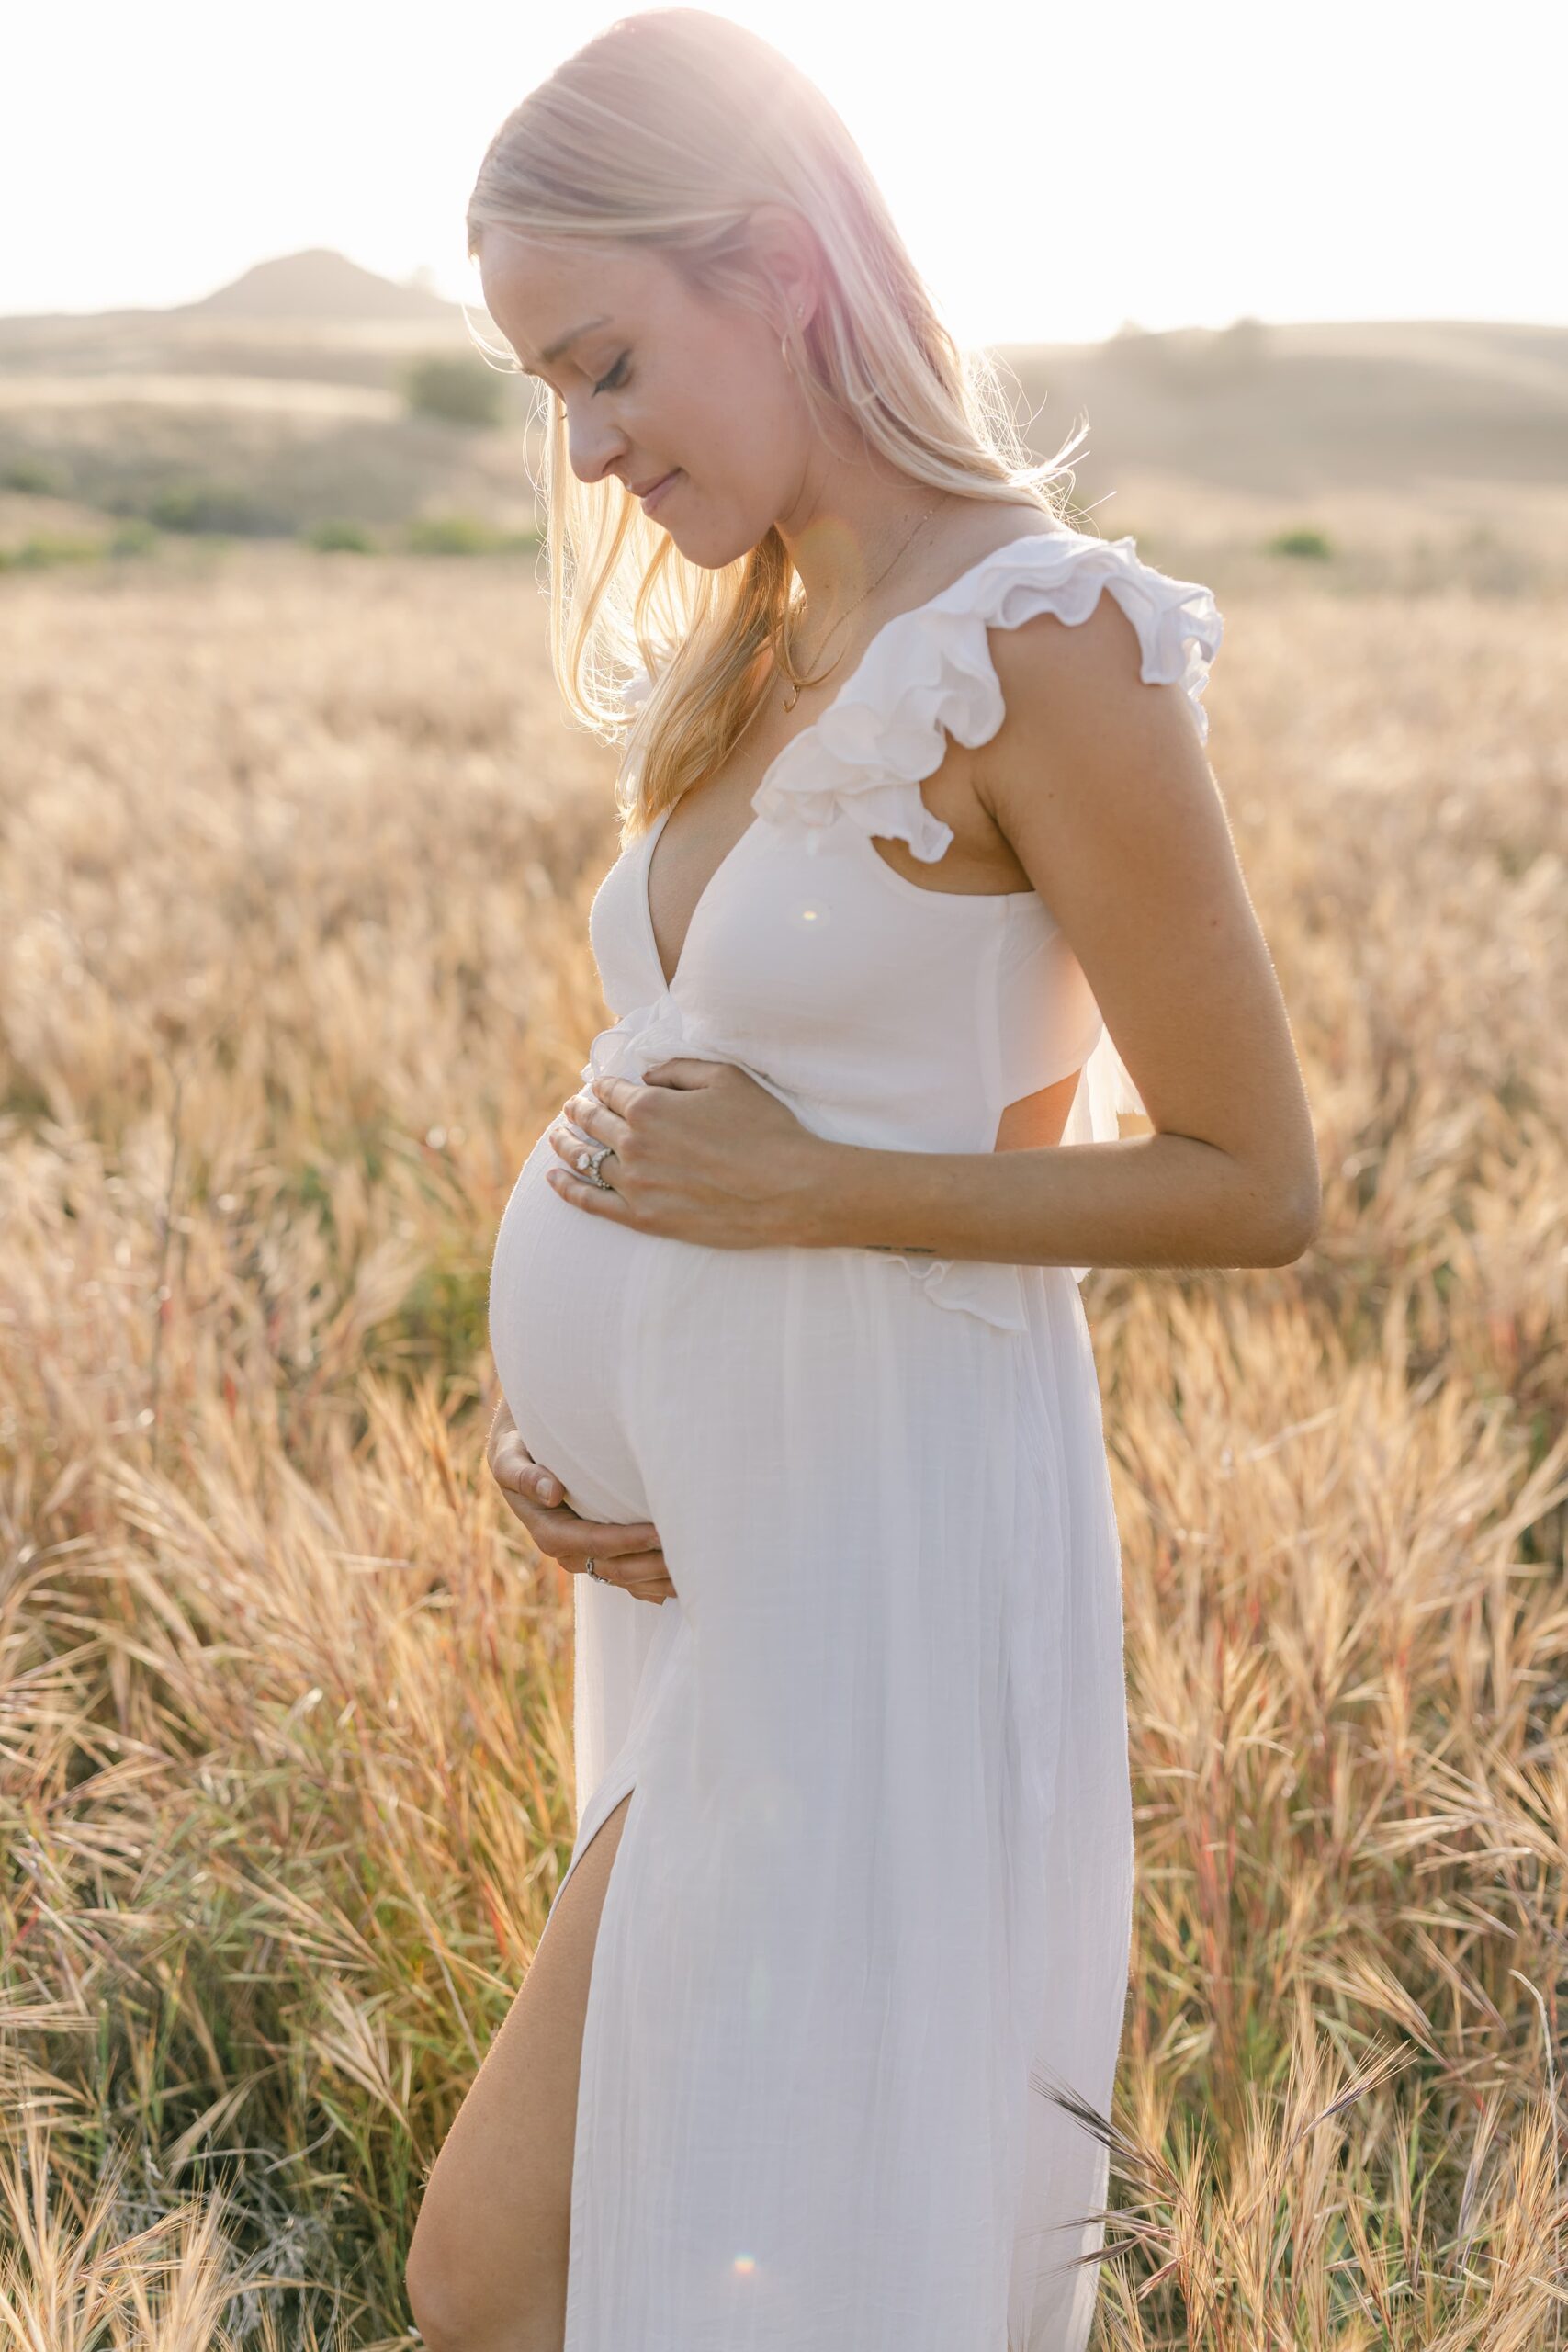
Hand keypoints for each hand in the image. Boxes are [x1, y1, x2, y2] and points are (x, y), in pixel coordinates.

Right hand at [486, 1398, 674, 1604]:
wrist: (524, 1455)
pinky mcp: (602, 1556)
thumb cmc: (519, 1449)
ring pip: (627, 1579)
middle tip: (691, 1552)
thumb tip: (551, 1492)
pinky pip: (630, 1579)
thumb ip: (524, 1474)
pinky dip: (656, 1584)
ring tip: (696, 1571)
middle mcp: (569, 1551)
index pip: (592, 1542)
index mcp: (548, 1530)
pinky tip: (685, 1584)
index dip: (626, 1541)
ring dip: (659, 1579)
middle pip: (614, 1568)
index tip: (659, 1533)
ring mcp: (587, 1557)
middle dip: (651, 1564)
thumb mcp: (509, 1456)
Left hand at [544, 1058, 822, 1247]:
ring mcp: (635, 1184)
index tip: (600, 1086)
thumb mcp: (726, 1078)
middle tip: (573, 1107)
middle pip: (591, 1122)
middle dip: (579, 1110)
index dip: (603, 1085)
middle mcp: (634, 1144)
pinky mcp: (644, 1218)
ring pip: (585, 1159)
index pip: (610, 1090)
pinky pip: (590, 1202)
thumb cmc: (764, 1129)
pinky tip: (555, 1178)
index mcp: (649, 1106)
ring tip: (558, 1137)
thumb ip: (678, 1068)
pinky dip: (567, 1188)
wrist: (789, 1189)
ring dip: (566, 1143)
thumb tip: (649, 1073)